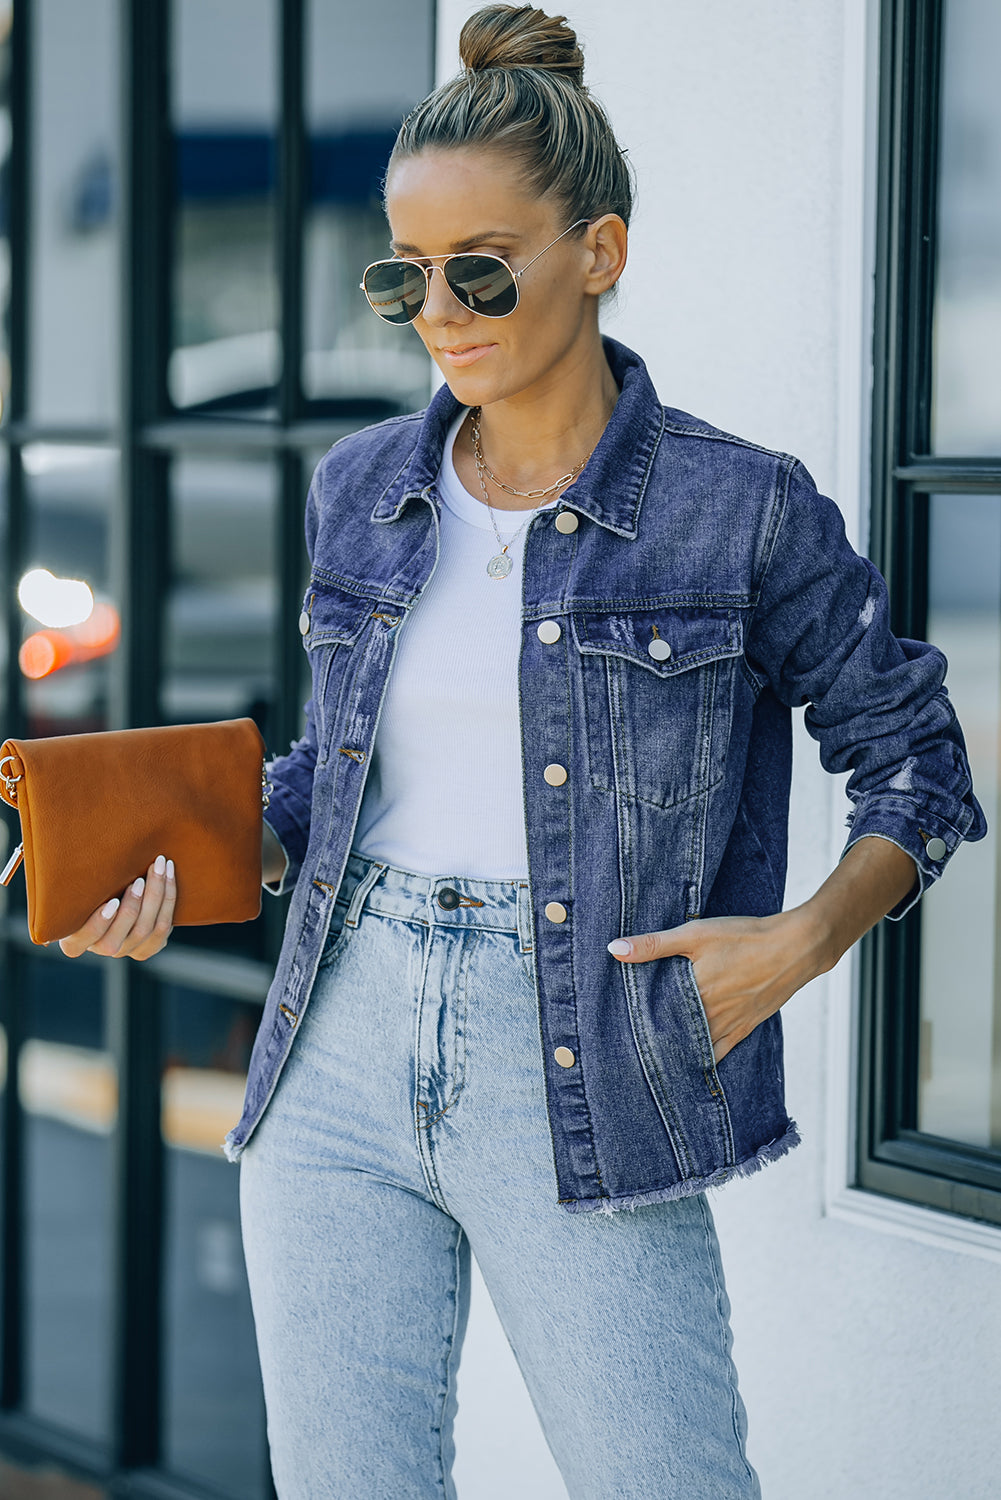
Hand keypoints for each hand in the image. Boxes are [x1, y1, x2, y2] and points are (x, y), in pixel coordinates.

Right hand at [57, 855, 176, 960]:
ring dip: (155, 896)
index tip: (112, 902)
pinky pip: (163, 928)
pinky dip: (168, 899)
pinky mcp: (149, 945)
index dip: (99, 923)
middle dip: (133, 906)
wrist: (115, 890)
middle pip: (120, 936)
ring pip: (146, 930)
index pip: (81, 939)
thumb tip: (64, 853)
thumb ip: (74, 885)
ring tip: (157, 868)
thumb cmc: (87, 885)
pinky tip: (168, 874)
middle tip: (139, 880)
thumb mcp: (75, 888)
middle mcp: (101, 948)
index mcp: (74, 942)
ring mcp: (127, 950)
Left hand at [608, 908, 826, 1062]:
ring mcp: (729, 1025)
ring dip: (676, 1056)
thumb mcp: (695, 934)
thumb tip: (614, 949)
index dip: (634, 1029)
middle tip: (626, 1056)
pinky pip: (720, 1053)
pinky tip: (691, 1066)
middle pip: (673, 1038)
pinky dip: (703, 1061)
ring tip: (653, 1065)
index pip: (655, 1020)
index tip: (615, 1038)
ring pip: (695, 1050)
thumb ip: (654, 944)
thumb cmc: (744, 937)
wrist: (795, 947)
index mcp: (694, 994)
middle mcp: (710, 1017)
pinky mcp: (745, 1027)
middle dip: (652, 1046)